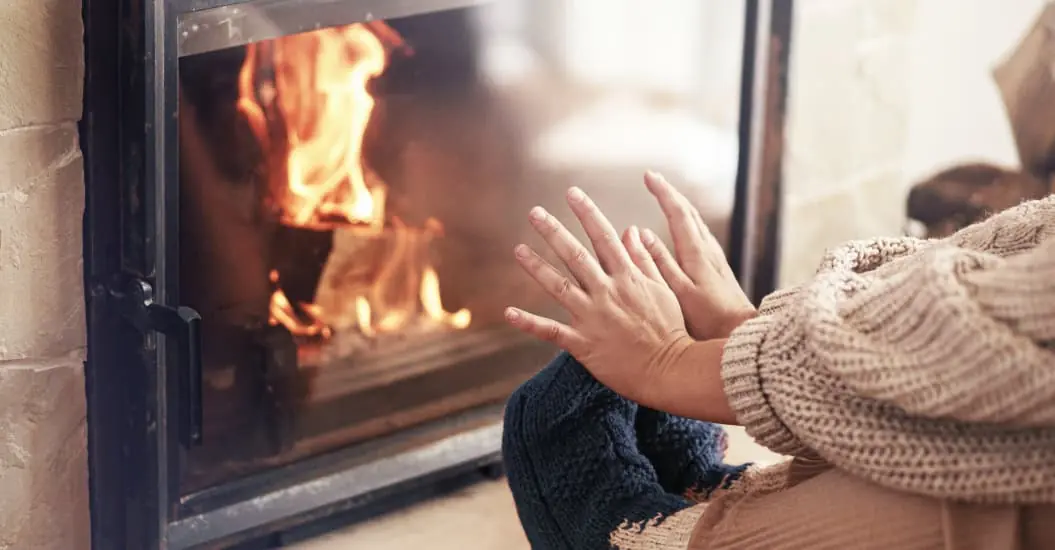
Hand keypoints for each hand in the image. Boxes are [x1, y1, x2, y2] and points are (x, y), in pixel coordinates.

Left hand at [505, 186, 686, 402]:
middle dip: (554, 231)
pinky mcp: (583, 344)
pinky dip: (528, 321)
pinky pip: (550, 331)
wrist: (670, 371)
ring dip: (536, 267)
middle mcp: (607, 293)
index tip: (572, 193)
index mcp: (627, 278)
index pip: (604, 237)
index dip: (587, 213)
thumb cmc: (671, 329)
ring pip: (558, 287)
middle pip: (575, 255)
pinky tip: (508, 312)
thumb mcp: (663, 289)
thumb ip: (644, 259)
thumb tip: (631, 230)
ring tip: (518, 249)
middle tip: (535, 212)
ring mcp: (593, 318)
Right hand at [636, 172, 755, 339]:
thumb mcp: (678, 291)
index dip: (662, 192)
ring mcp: (715, 258)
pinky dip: (687, 224)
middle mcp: (708, 250)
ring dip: (679, 207)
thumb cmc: (708, 319)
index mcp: (696, 253)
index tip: (648, 176)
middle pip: (689, 212)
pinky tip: (681, 231)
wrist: (740, 334)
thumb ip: (659, 262)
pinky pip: (699, 236)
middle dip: (670, 193)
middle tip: (652, 179)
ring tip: (664, 198)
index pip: (678, 213)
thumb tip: (640, 233)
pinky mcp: (717, 269)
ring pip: (696, 223)